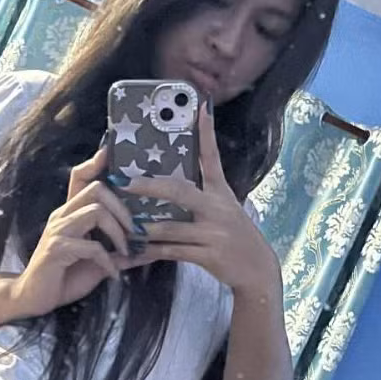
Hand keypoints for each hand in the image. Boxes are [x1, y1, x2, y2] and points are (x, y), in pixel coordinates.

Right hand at [9, 144, 134, 317]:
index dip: (96, 162)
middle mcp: (62, 216)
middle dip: (122, 209)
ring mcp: (57, 231)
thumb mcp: (98, 263)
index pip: (80, 176)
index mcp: (70, 213)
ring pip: (95, 211)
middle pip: (96, 189)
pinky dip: (108, 261)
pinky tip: (113, 275)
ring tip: (126, 251)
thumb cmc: (64, 278)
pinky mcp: (56, 250)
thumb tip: (150, 251)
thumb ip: (120, 254)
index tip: (111, 152)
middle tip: (135, 232)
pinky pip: (91, 247)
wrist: (31, 299)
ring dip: (118, 232)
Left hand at [125, 103, 280, 299]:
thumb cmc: (235, 238)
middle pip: (180, 191)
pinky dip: (150, 253)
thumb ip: (202, 197)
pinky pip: (172, 252)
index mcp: (220, 193)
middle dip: (150, 187)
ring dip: (145, 227)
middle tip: (126, 182)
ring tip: (123, 225)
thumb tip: (169, 186)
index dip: (206, 133)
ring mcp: (214, 233)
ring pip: (171, 227)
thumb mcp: (225, 211)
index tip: (200, 109)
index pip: (212, 157)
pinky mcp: (209, 255)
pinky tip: (133, 253)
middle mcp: (218, 209)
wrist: (257, 270)